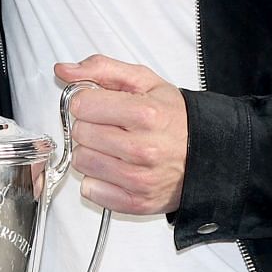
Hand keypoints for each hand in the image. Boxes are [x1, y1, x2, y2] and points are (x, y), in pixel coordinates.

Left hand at [55, 55, 188, 214]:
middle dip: (90, 126)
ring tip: (113, 147)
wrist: (208, 153)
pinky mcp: (136, 202)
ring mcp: (139, 179)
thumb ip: (102, 69)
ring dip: (92, 153)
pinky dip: (97, 180)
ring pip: (82, 162)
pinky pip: (90, 190)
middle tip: (110, 126)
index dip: (86, 102)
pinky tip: (115, 169)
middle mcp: (142, 149)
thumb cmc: (174, 117)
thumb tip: (64, 71)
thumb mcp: (144, 81)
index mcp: (145, 113)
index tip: (98, 104)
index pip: (82, 105)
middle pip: (80, 133)